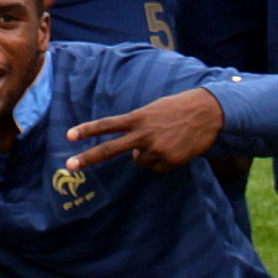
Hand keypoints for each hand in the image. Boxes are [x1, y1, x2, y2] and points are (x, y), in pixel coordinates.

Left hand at [66, 88, 223, 171]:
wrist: (208, 112)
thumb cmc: (178, 108)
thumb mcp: (154, 111)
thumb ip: (138, 128)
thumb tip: (134, 157)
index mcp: (138, 118)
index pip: (108, 125)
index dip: (87, 130)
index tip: (69, 136)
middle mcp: (143, 134)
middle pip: (110, 149)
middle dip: (88, 158)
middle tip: (69, 165)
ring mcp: (155, 149)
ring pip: (140, 163)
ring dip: (149, 156)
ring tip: (167, 141)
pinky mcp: (169, 161)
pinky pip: (158, 168)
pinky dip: (164, 162)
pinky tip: (176, 149)